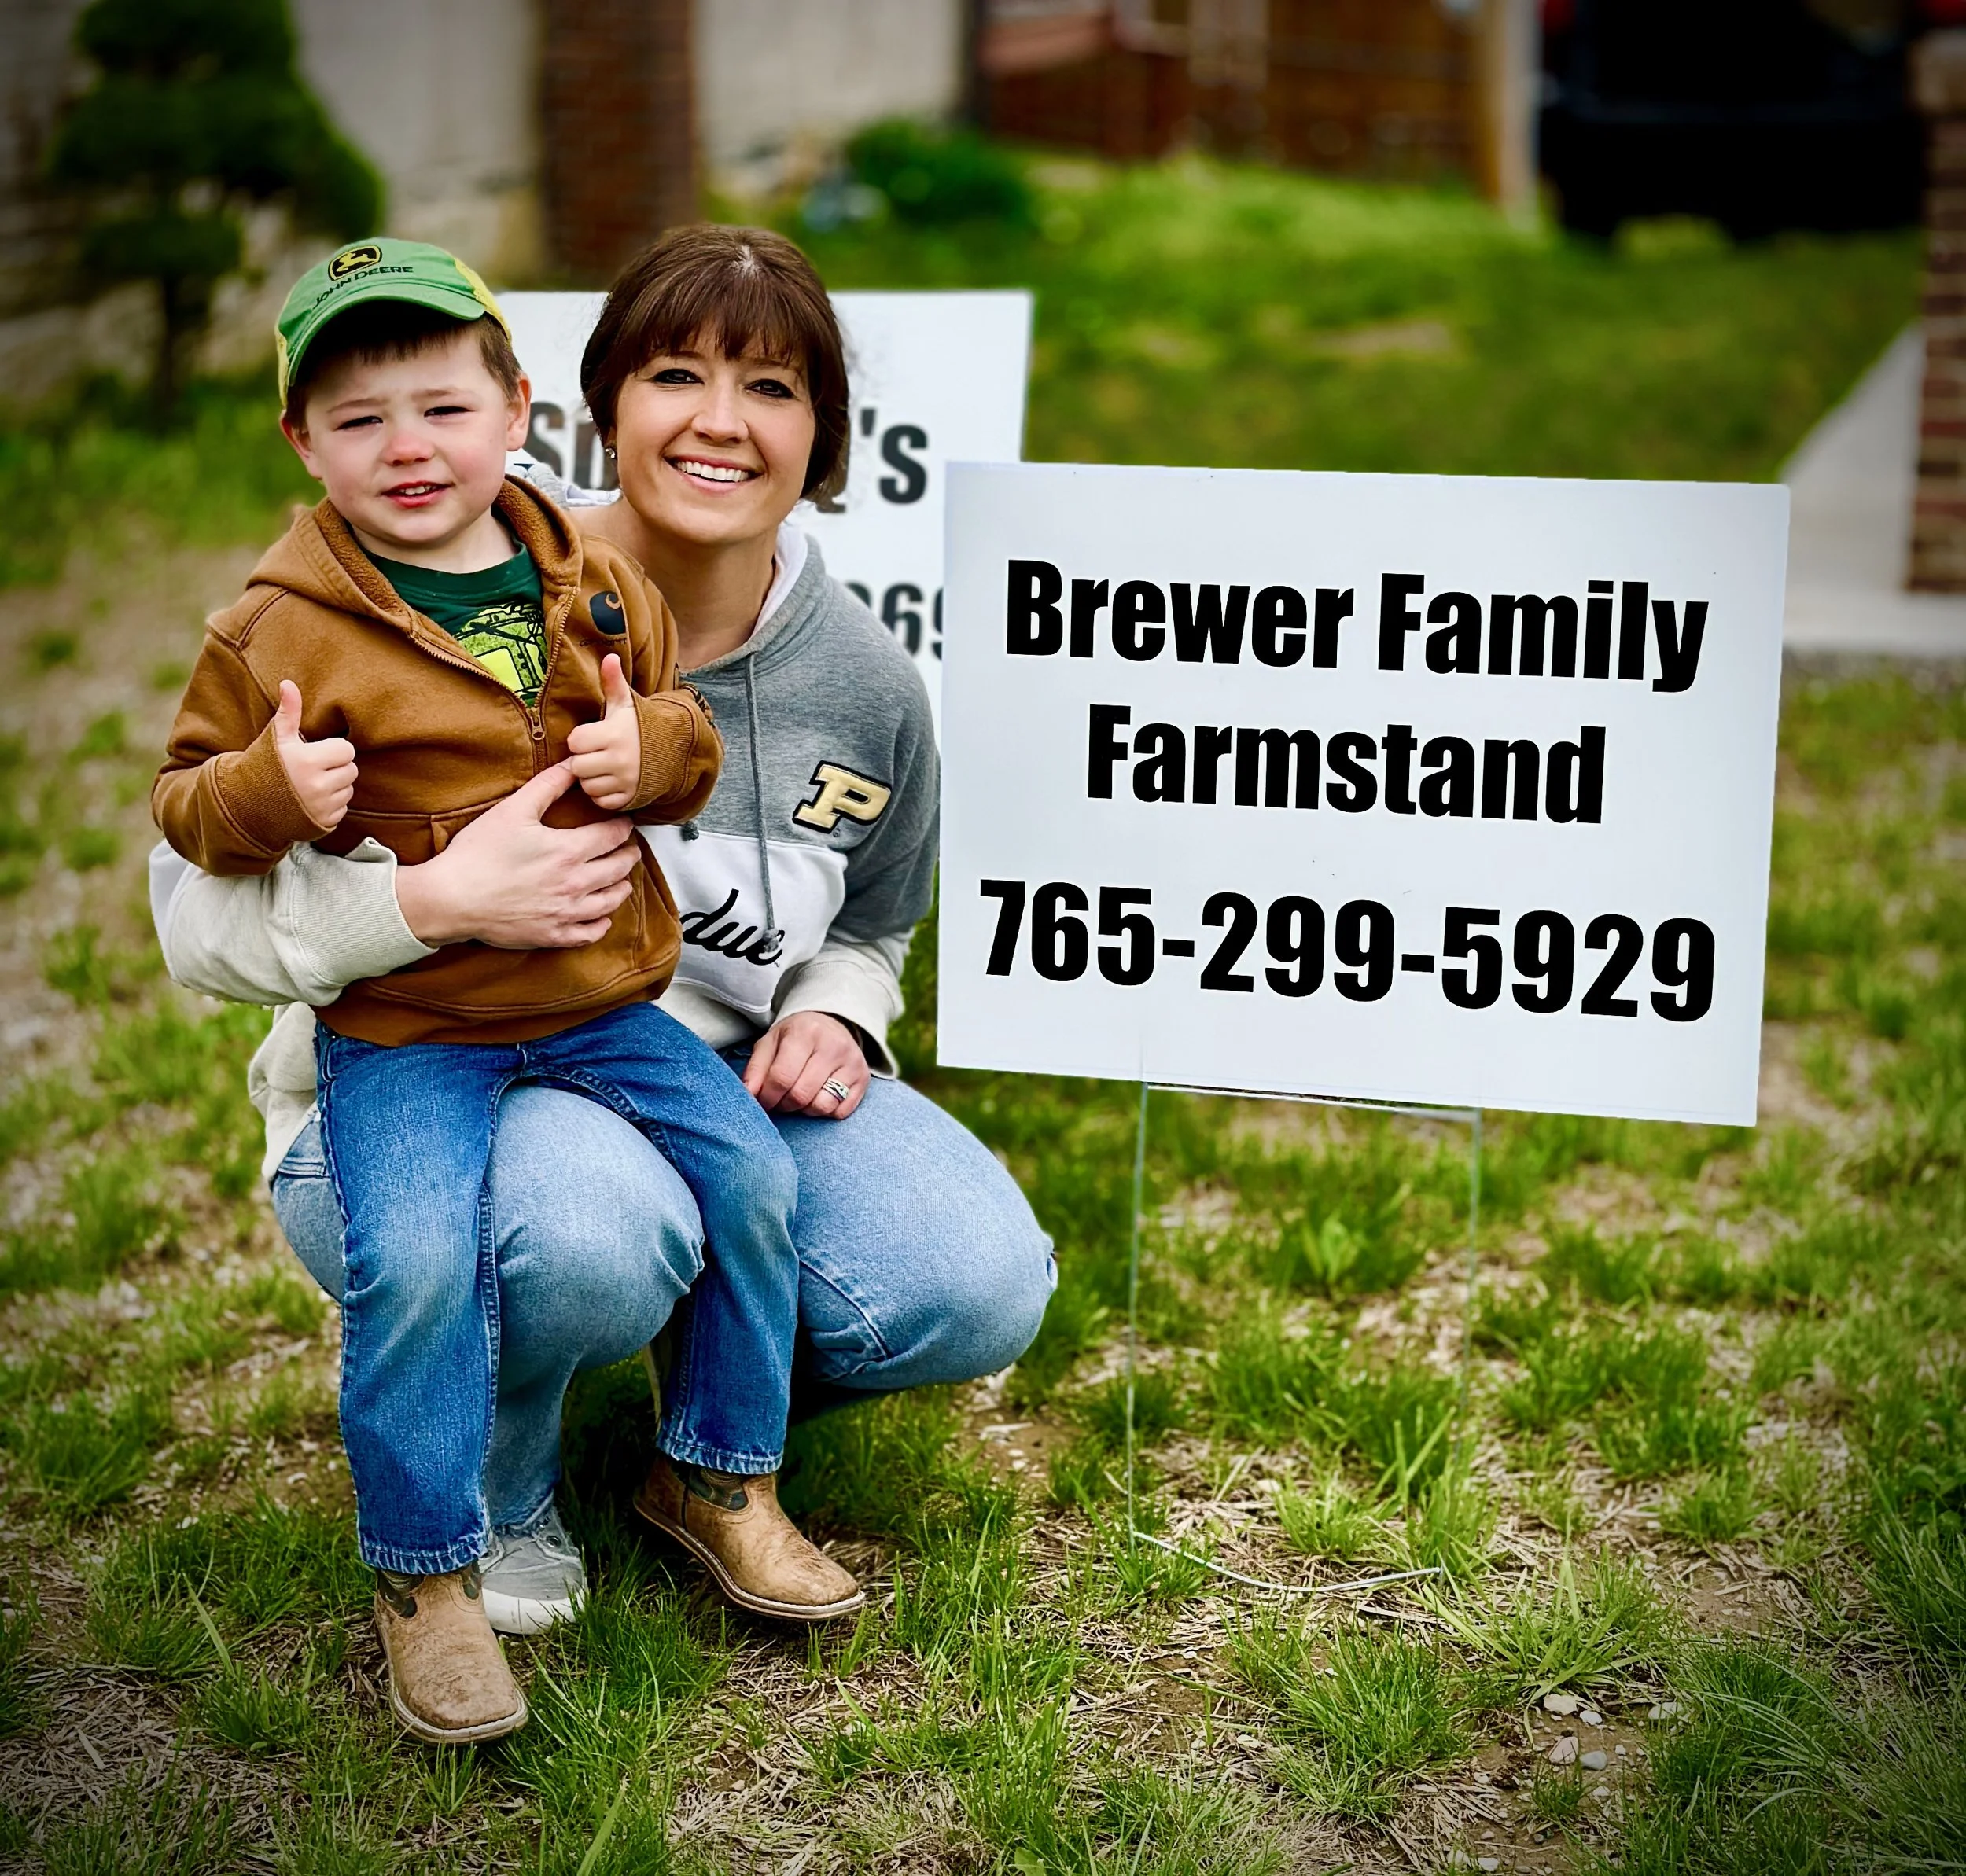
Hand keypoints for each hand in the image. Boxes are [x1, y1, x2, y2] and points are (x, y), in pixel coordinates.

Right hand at [273, 681, 356, 830]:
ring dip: (336, 786)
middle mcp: (318, 787)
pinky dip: (331, 804)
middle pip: (351, 770)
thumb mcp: (276, 738)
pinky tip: (311, 800)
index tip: (315, 752)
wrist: (246, 805)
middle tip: (313, 768)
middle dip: (336, 767)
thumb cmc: (263, 766)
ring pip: (349, 789)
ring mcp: (321, 808)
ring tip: (310, 783)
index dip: (332, 749)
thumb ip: (288, 712)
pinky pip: (343, 809)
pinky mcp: (324, 823)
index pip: (346, 750)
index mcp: (308, 761)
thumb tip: (289, 684)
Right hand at [394, 762, 639, 948]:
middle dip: (628, 855)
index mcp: (568, 851)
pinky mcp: (552, 935)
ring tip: (622, 880)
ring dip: (621, 888)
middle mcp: (574, 884)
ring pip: (610, 902)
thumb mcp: (514, 809)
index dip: (623, 827)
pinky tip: (602, 916)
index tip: (625, 823)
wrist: (452, 898)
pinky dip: (601, 924)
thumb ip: (549, 784)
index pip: (613, 836)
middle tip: (630, 849)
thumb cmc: (478, 853)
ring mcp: (565, 913)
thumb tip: (574, 764)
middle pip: (618, 869)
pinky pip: (590, 933)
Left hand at [565, 654, 642, 810]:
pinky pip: (601, 801)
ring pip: (588, 786)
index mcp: (614, 734)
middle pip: (578, 766)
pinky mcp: (630, 797)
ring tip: (603, 767)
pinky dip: (602, 794)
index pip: (575, 742)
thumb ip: (613, 682)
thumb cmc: (641, 725)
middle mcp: (619, 759)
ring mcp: (626, 781)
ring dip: (591, 779)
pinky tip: (610, 781)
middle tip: (596, 753)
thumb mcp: (627, 704)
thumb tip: (609, 657)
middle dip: (583, 760)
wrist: (672, 750)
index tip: (593, 736)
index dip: (580, 739)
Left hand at [743, 1011, 869, 1118]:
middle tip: (780, 1100)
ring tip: (800, 1096)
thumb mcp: (770, 1043)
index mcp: (806, 1033)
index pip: (782, 1077)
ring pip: (822, 1106)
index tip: (763, 1100)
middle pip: (801, 1095)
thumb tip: (747, 1096)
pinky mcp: (863, 1079)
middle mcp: (833, 1046)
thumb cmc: (795, 1038)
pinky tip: (819, 1096)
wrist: (831, 1024)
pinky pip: (841, 1111)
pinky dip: (825, 1111)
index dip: (768, 1097)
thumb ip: (755, 1069)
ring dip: (805, 1110)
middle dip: (784, 1105)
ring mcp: (852, 1063)